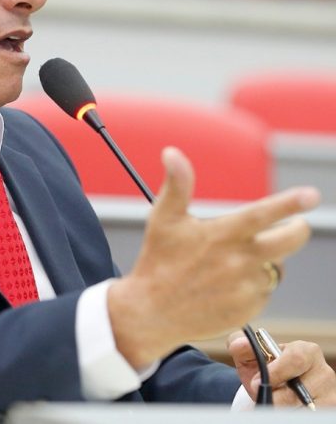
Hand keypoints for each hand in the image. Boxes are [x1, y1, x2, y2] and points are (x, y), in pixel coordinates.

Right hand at [107, 147, 319, 367]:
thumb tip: (171, 152)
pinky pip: (264, 290)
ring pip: (274, 266)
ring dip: (265, 259)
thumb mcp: (163, 218)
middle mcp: (239, 261)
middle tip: (294, 225)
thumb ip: (177, 184)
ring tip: (233, 261)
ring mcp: (246, 287)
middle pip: (291, 241)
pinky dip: (252, 284)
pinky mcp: (249, 309)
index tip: (311, 195)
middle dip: (297, 228)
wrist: (152, 312)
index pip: (263, 214)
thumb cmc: (157, 260)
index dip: (289, 203)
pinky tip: (226, 284)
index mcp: (222, 235)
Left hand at [228, 331, 335, 406]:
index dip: (274, 372)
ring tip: (272, 401)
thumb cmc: (262, 367)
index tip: (256, 382)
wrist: (272, 389)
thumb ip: (240, 345)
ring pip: (303, 410)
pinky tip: (281, 409)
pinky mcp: (328, 412)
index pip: (296, 359)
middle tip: (261, 396)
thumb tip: (240, 344)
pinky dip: (290, 415)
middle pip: (299, 391)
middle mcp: (324, 373)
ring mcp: (329, 396)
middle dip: (276, 396)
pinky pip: (305, 417)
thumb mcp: (248, 355)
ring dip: (281, 408)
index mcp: (307, 351)